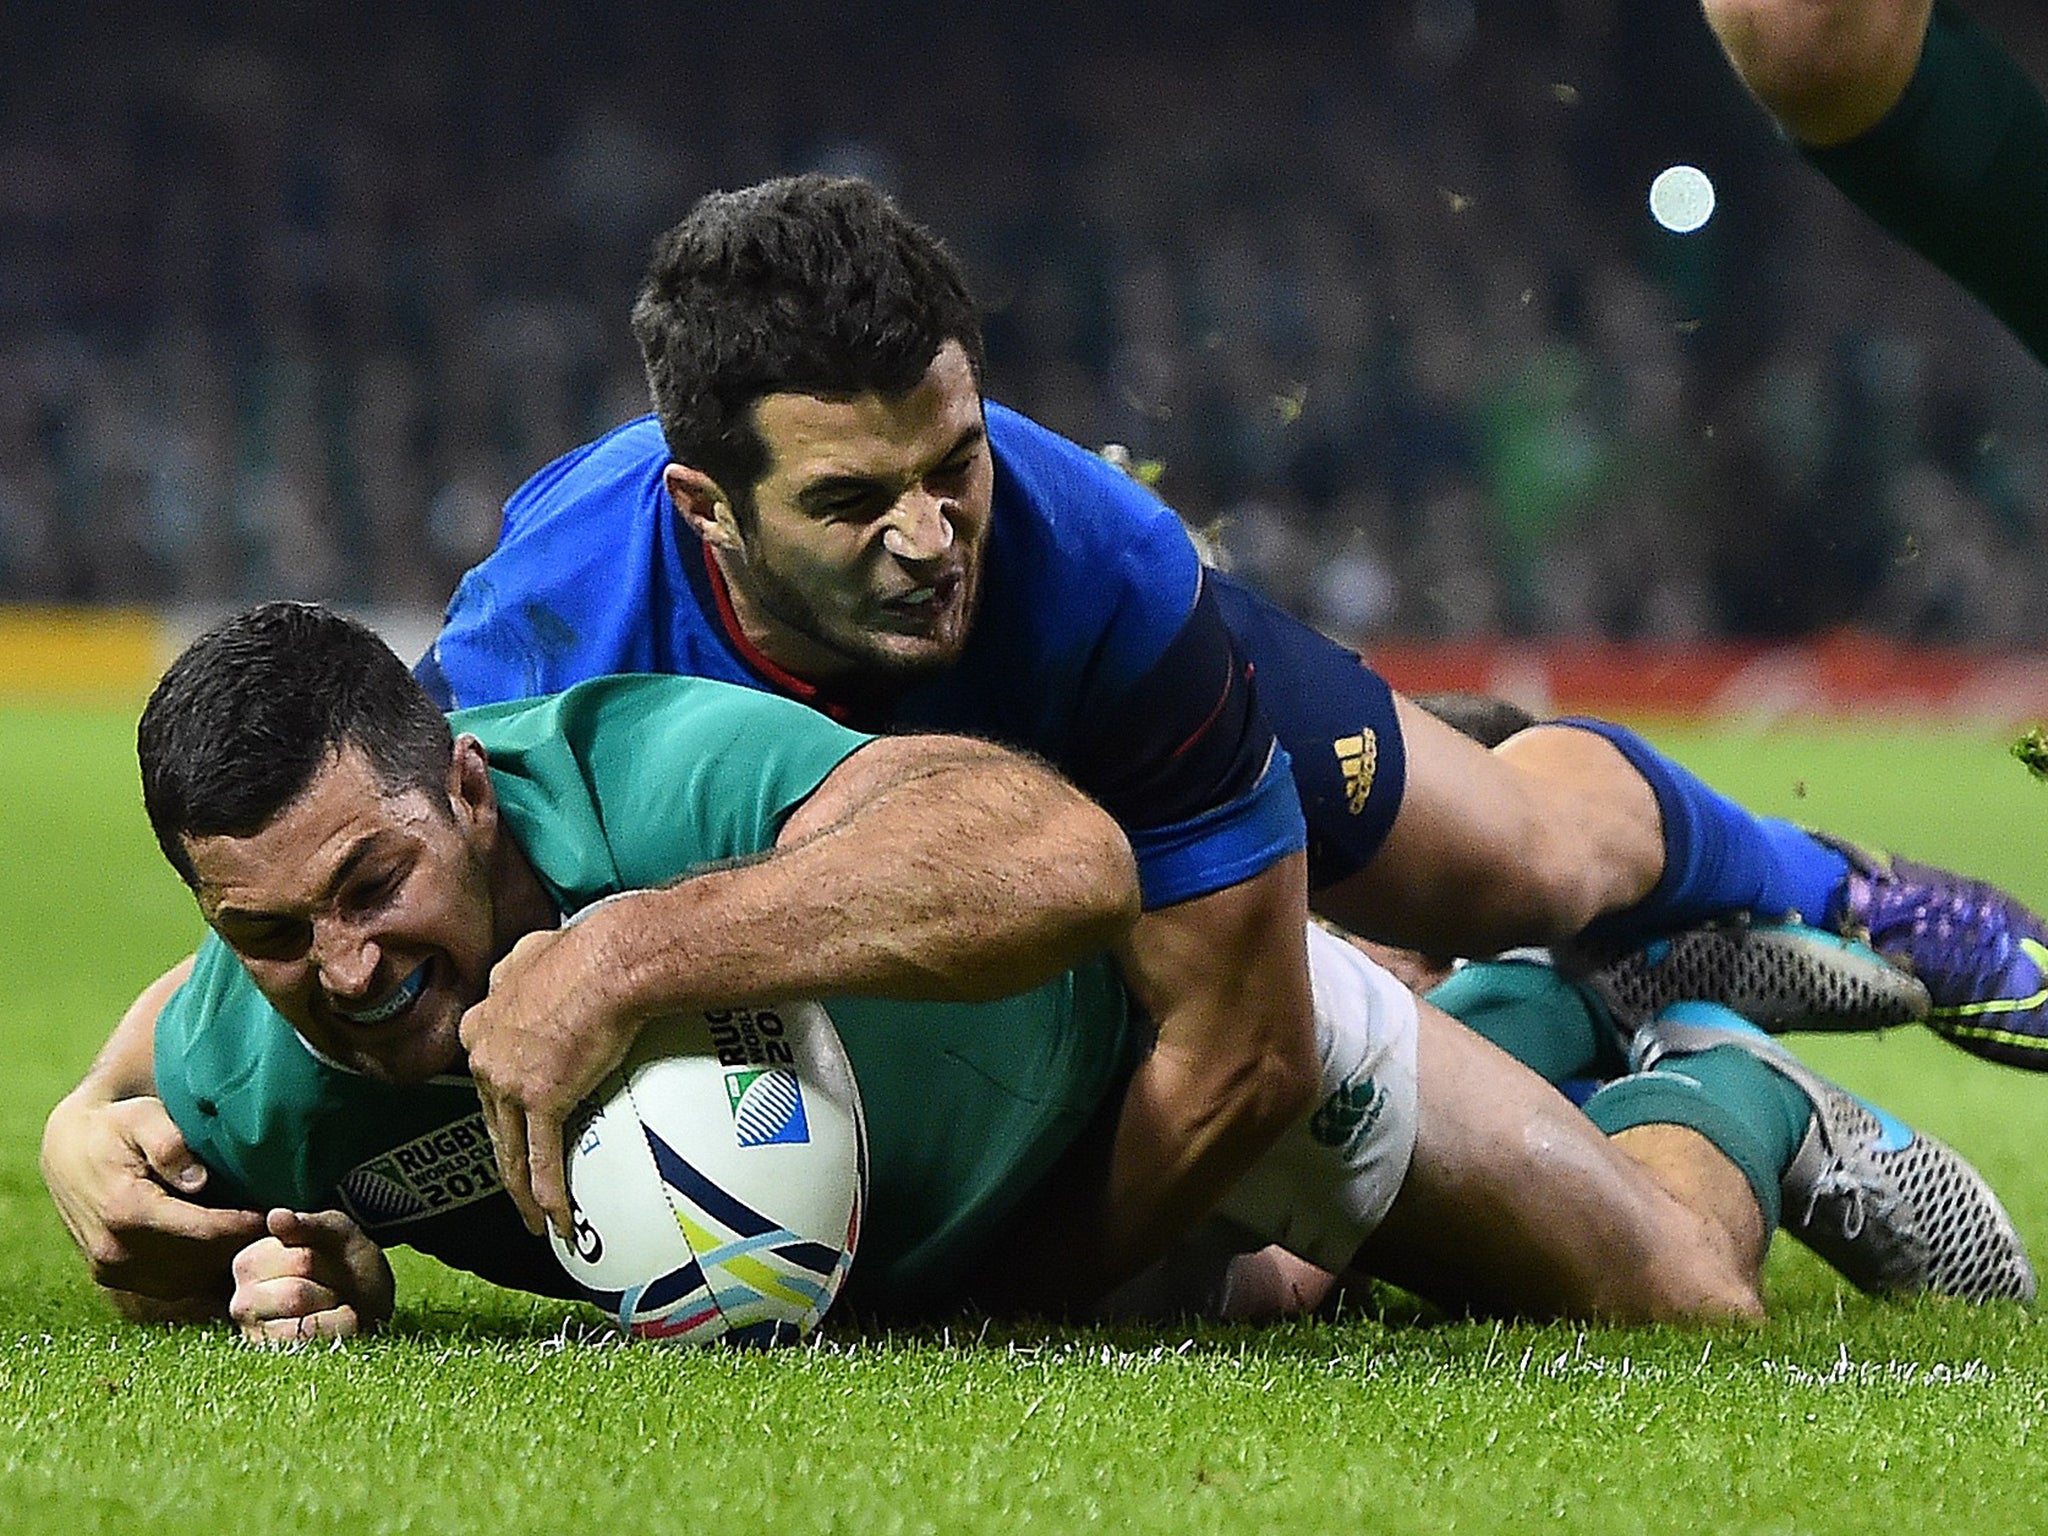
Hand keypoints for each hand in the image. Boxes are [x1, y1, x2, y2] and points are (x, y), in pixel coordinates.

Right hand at [40, 1088, 266, 1315]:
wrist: (69, 1149)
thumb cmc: (116, 1126)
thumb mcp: (142, 1118)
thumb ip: (169, 1143)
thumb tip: (198, 1180)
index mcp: (126, 1212)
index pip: (203, 1231)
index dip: (245, 1224)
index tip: (277, 1213)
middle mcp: (115, 1250)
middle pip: (199, 1260)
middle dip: (241, 1244)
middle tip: (278, 1228)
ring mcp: (112, 1269)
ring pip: (187, 1279)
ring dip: (222, 1262)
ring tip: (257, 1237)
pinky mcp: (113, 1276)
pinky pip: (169, 1285)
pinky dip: (200, 1272)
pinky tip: (224, 1247)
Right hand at [228, 1209, 393, 1345]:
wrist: (369, 1303)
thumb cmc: (347, 1263)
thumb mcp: (338, 1232)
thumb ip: (309, 1223)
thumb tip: (276, 1217)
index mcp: (250, 1260)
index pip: (300, 1261)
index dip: (327, 1263)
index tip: (328, 1262)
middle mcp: (242, 1300)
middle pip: (297, 1294)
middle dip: (330, 1290)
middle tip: (334, 1288)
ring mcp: (254, 1335)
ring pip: (303, 1325)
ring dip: (334, 1313)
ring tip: (333, 1307)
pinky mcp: (271, 1361)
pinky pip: (310, 1347)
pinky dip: (335, 1333)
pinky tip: (334, 1326)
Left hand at [459, 917, 640, 1238]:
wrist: (610, 960)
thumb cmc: (587, 946)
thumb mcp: (537, 949)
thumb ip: (524, 966)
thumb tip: (535, 960)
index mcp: (484, 1019)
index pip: (484, 1071)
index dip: (495, 1101)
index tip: (509, 1118)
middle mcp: (485, 1054)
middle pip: (491, 1118)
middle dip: (504, 1155)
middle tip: (519, 1184)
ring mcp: (509, 1082)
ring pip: (508, 1148)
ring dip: (519, 1191)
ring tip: (533, 1219)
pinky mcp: (542, 1101)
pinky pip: (542, 1158)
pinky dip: (547, 1194)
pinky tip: (557, 1220)